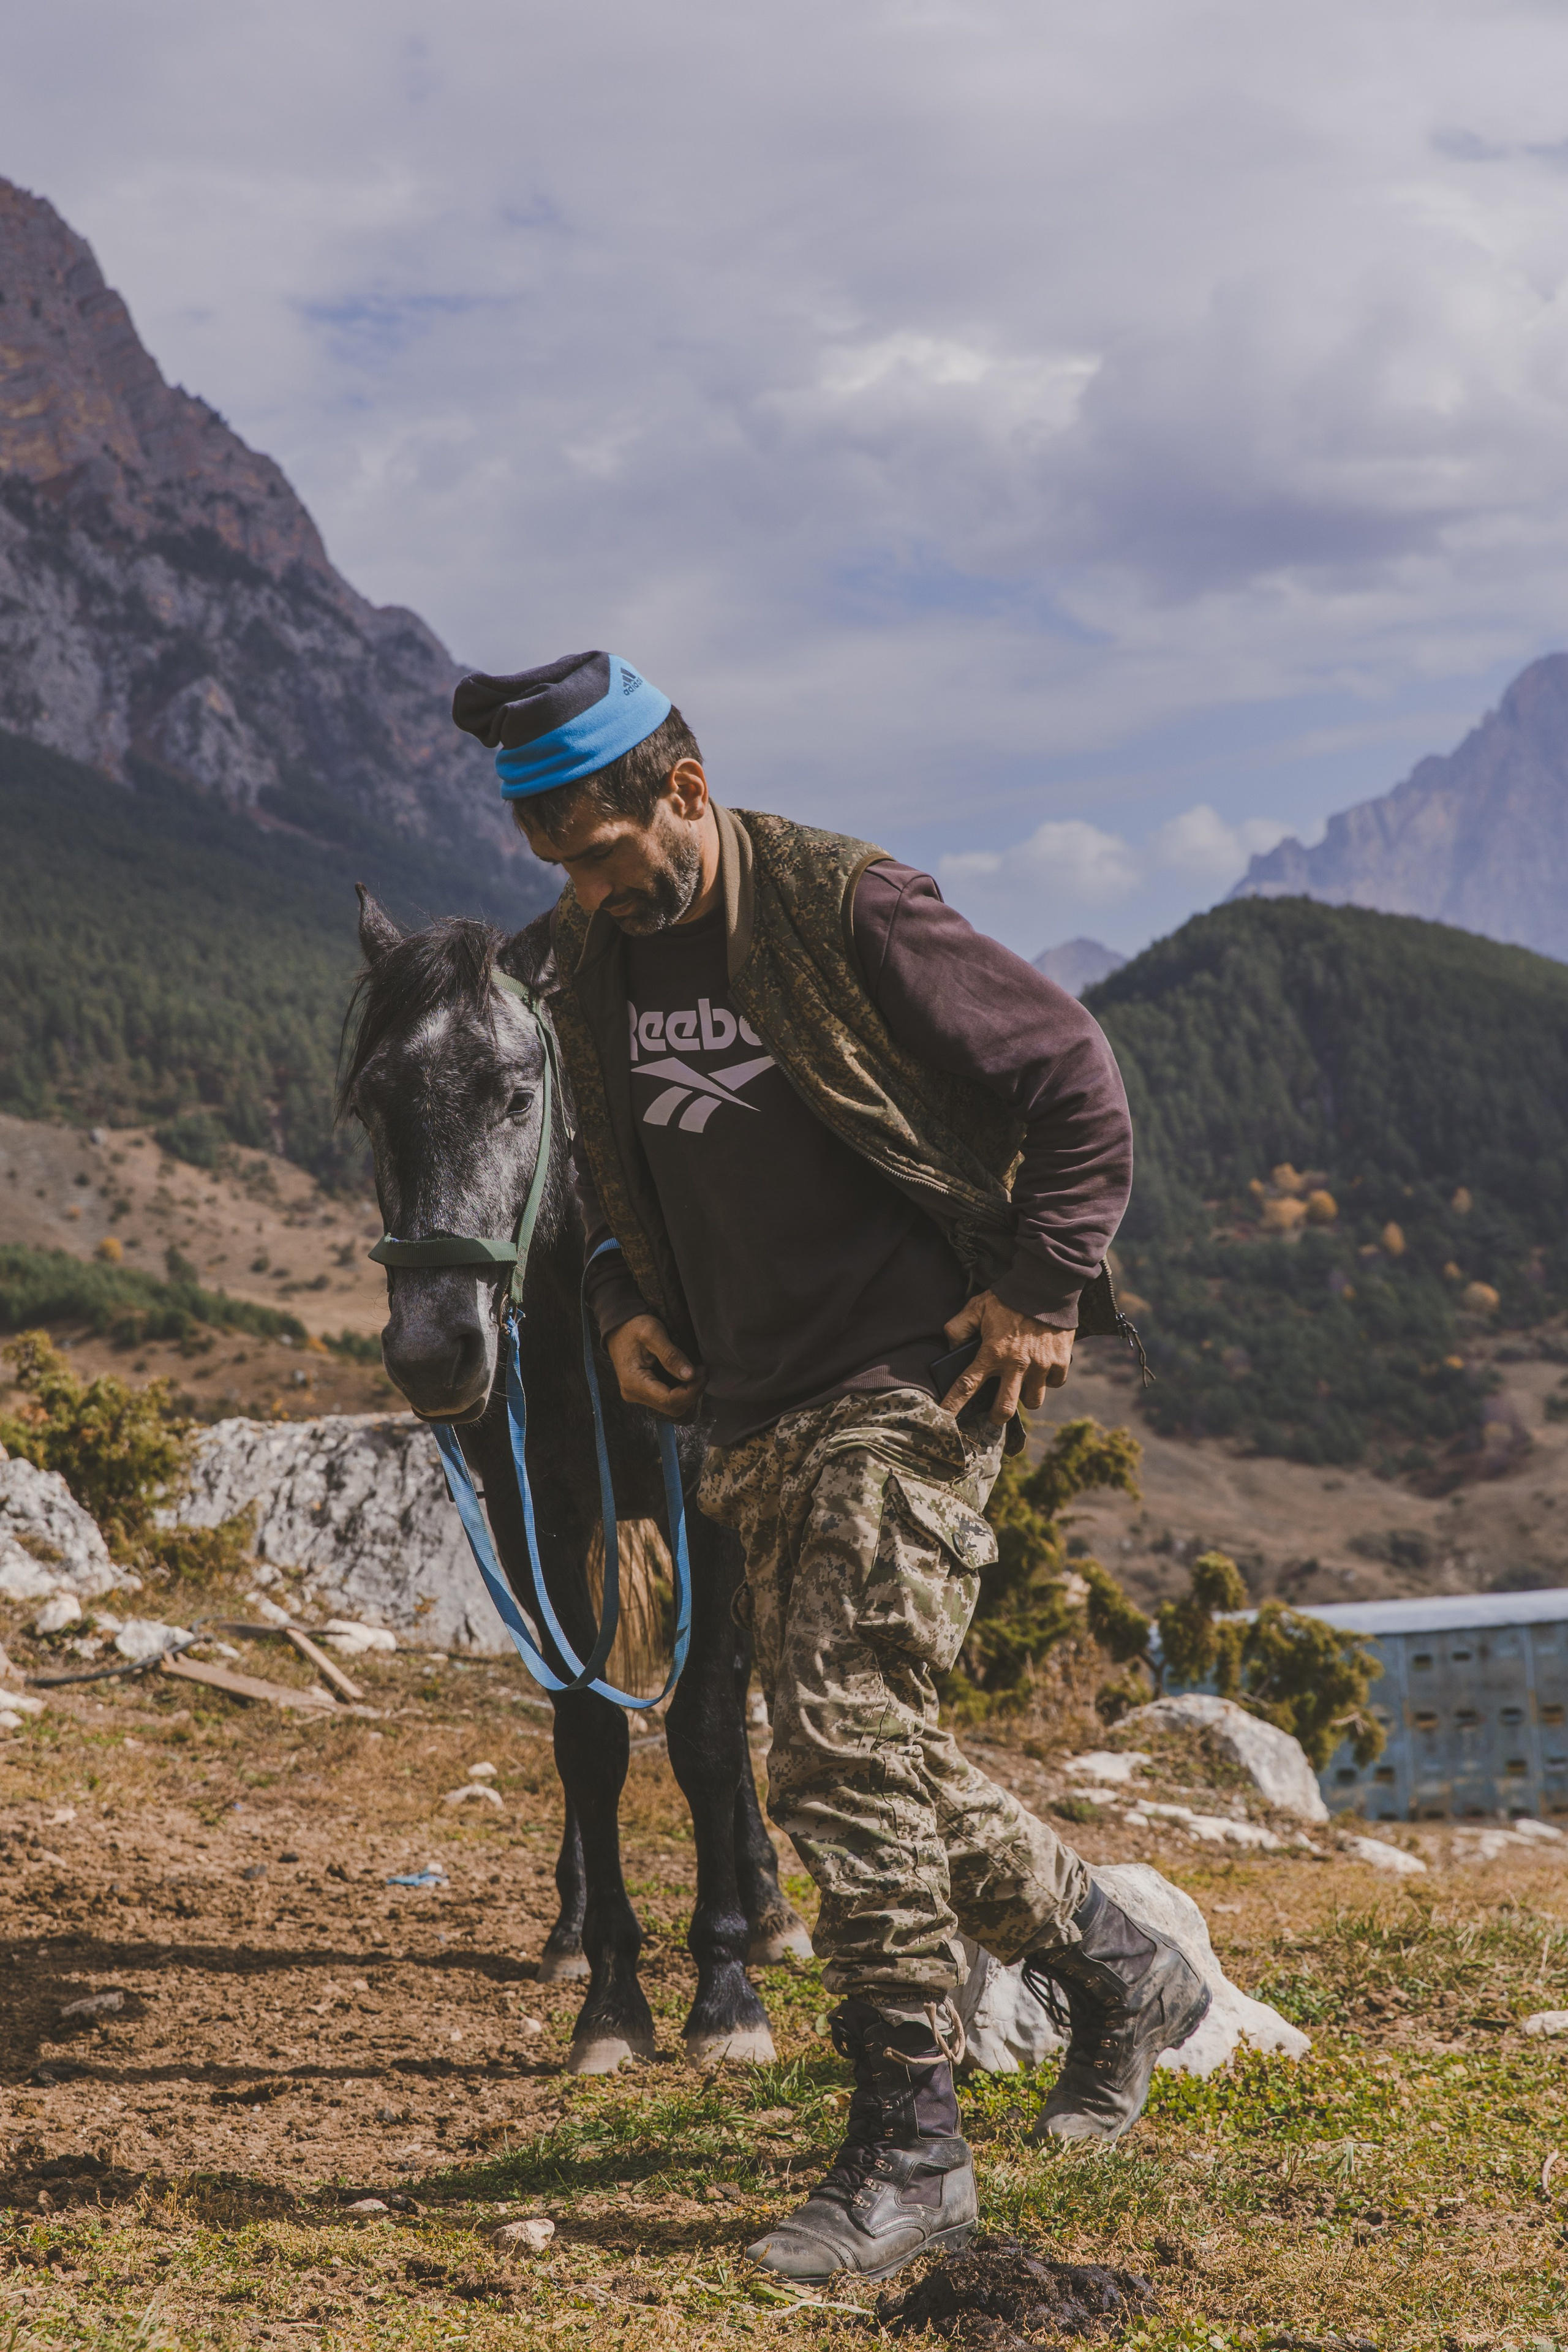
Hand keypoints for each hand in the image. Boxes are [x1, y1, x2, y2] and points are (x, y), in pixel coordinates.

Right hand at [606, 1314, 707, 1421]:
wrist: (618, 1326)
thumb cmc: (633, 1326)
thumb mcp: (652, 1333)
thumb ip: (671, 1355)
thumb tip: (690, 1375)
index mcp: (634, 1383)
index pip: (669, 1401)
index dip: (691, 1391)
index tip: (702, 1373)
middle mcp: (634, 1394)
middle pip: (671, 1408)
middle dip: (691, 1393)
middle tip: (702, 1372)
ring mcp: (637, 1394)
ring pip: (670, 1406)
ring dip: (688, 1393)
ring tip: (697, 1373)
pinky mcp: (643, 1391)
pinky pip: (666, 1399)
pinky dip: (681, 1391)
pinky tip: (686, 1376)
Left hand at [939, 1290, 1073, 1422]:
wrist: (1046, 1285)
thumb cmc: (1008, 1297)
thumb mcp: (976, 1307)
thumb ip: (958, 1328)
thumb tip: (952, 1348)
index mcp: (992, 1352)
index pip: (966, 1386)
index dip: (953, 1405)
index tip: (945, 1420)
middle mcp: (1016, 1364)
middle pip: (1004, 1409)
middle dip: (996, 1416)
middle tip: (994, 1412)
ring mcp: (1040, 1365)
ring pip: (1032, 1401)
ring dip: (1025, 1396)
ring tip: (1021, 1384)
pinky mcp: (1061, 1362)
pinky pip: (1054, 1384)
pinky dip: (1048, 1380)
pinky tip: (1041, 1369)